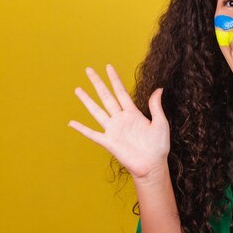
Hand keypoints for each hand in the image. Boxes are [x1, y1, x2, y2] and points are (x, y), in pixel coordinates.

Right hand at [68, 64, 169, 179]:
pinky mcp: (108, 142)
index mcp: (133, 113)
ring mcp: (113, 130)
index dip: (114, 79)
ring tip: (78, 89)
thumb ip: (156, 106)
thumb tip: (159, 88)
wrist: (152, 165)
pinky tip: (71, 123)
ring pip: (97, 111)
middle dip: (97, 83)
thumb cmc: (159, 146)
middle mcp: (120, 119)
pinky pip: (92, 134)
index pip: (121, 92)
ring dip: (87, 100)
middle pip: (106, 97)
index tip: (108, 67)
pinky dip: (81, 129)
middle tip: (88, 70)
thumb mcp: (161, 123)